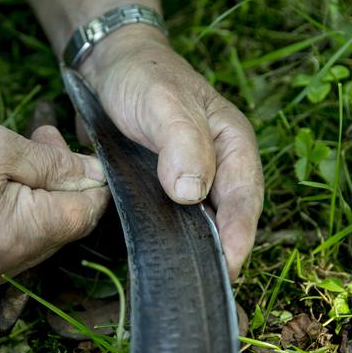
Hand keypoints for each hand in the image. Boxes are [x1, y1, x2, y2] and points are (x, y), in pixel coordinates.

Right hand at [0, 118, 109, 288]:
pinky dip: (18, 213)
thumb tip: (97, 174)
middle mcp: (7, 268)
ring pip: (39, 235)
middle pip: (63, 227)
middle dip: (64, 182)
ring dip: (41, 195)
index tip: (83, 153)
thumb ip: (56, 166)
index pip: (85, 216)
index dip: (93, 182)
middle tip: (46, 139)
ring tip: (23, 153)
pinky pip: (12, 244)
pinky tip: (2, 182)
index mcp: (18, 237)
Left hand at [81, 25, 263, 278]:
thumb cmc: (143, 77)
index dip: (239, 233)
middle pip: (227, 217)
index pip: (244, 195)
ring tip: (182, 280)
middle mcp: (216, 165)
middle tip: (204, 285)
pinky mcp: (162, 187)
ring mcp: (189, 178)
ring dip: (193, 249)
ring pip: (200, 222)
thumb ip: (182, 142)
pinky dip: (168, 237)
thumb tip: (192, 194)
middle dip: (220, 251)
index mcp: (232, 143)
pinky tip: (157, 256)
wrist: (107, 67)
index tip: (228, 266)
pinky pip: (171, 218)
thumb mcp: (164, 103)